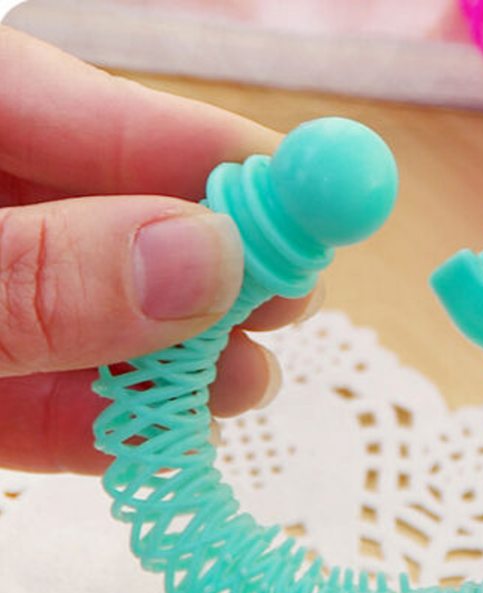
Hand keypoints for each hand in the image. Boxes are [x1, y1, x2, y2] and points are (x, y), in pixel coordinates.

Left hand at [0, 27, 319, 474]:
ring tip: (240, 386)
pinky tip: (155, 441)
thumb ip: (38, 274)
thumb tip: (208, 262)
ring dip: (163, 357)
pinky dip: (89, 425)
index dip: (198, 150)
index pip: (78, 107)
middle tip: (285, 302)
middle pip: (96, 214)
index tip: (302, 193)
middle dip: (201, 265)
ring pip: (77, 312)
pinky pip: (25, 396)